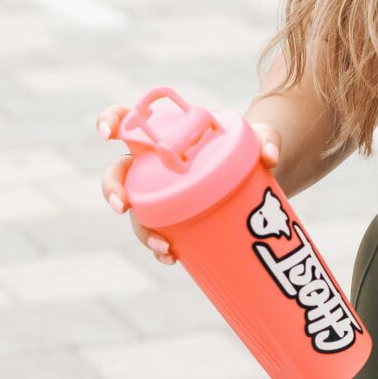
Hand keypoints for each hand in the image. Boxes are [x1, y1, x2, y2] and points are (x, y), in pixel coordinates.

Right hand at [95, 105, 281, 265]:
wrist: (259, 178)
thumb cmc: (250, 149)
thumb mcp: (261, 140)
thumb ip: (267, 140)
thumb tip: (271, 158)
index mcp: (166, 134)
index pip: (128, 120)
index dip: (110, 121)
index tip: (106, 132)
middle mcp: (155, 165)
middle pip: (119, 174)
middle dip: (112, 190)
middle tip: (124, 206)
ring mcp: (162, 195)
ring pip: (137, 212)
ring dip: (141, 231)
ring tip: (164, 246)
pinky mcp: (175, 219)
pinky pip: (159, 234)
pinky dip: (161, 248)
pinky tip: (172, 258)